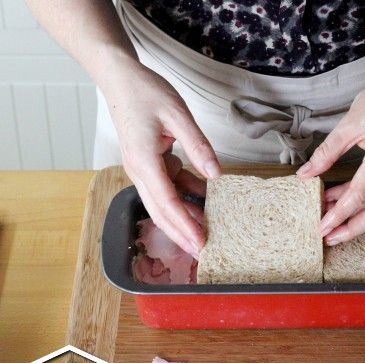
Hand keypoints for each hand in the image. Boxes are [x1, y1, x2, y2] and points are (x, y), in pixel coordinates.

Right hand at [102, 62, 220, 257]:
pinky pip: (167, 187)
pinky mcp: (148, 164)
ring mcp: (142, 169)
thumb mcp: (177, 114)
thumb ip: (198, 145)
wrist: (120, 80)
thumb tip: (216, 173)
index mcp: (143, 161)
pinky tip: (203, 201)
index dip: (184, 225)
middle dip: (181, 234)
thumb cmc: (146, 92)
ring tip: (206, 233)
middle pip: (160, 211)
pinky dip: (184, 196)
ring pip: (163, 203)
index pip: (166, 202)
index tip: (200, 242)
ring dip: (183, 218)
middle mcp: (139, 170)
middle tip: (202, 252)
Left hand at [297, 60, 364, 244]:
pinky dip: (364, 197)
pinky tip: (342, 196)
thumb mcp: (350, 122)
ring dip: (357, 215)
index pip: (360, 194)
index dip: (339, 214)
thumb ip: (327, 151)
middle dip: (353, 229)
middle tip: (330, 237)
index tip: (322, 227)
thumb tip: (305, 174)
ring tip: (331, 219)